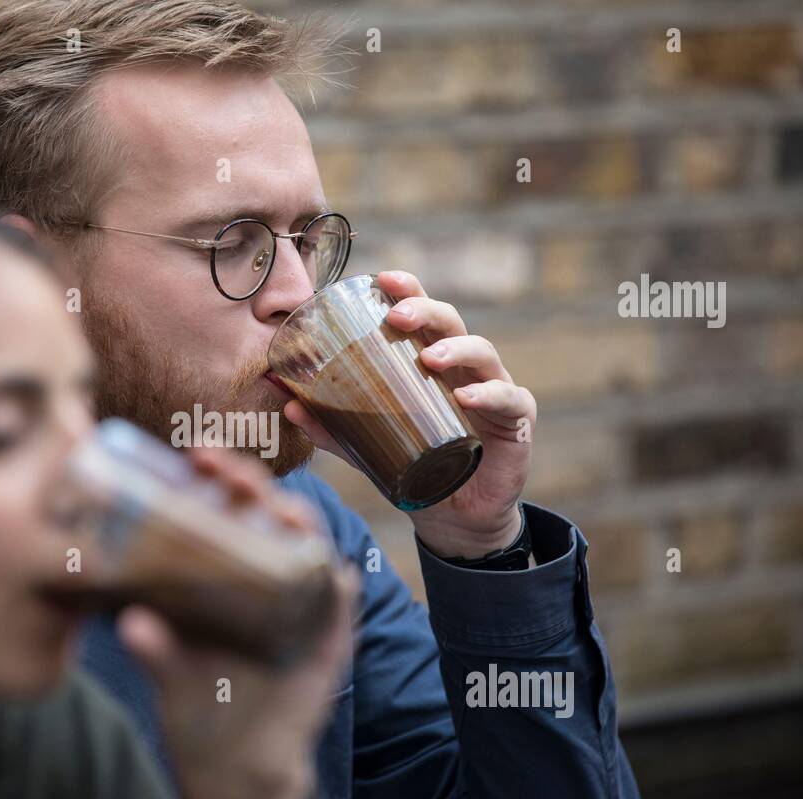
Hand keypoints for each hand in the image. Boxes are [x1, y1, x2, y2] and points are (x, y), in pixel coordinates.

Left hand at [117, 445, 357, 798]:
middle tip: (228, 472)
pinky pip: (339, 602)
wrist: (235, 767)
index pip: (225, 506)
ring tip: (283, 513)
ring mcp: (301, 603)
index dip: (218, 475)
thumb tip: (133, 624)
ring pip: (310, 545)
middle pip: (268, 512)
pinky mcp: (329, 638)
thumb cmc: (195, 706)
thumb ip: (155, 651)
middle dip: (254, 485)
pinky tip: (330, 574)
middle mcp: (265, 576)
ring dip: (300, 525)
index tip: (197, 454)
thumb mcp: (170, 675)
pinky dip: (336, 586)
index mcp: (223, 571)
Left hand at [283, 269, 534, 558]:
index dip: (408, 290)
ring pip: (482, 353)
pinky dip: (490, 395)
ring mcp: (494, 389)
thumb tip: (286, 406)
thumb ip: (332, 426)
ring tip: (429, 357)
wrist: (454, 516)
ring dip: (456, 350)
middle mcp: (464, 367)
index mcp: (431, 361)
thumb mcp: (368, 445)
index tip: (382, 278)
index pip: (421, 315)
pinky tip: (467, 398)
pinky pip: (509, 400)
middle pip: (450, 323)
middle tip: (396, 317)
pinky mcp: (516, 422)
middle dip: (424, 311)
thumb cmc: (415, 465)